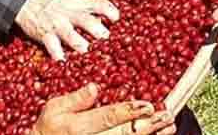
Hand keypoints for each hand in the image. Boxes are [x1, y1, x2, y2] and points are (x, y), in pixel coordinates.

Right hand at [16, 0, 119, 60]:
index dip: (109, 10)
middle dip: (98, 30)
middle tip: (107, 39)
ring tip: (88, 52)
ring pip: (71, 35)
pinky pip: (52, 46)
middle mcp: (68, 13)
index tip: (116, 18)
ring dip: (80, 44)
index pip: (97, 3)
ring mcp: (56, 24)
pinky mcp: (45, 35)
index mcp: (76, 2)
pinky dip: (58, 55)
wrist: (23, 1)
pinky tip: (63, 62)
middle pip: (86, 20)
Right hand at [30, 83, 174, 134]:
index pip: (108, 117)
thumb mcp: (54, 109)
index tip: (147, 105)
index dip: (128, 111)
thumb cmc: (49, 128)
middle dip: (148, 125)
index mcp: (78, 126)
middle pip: (124, 134)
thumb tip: (94, 87)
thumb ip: (75, 99)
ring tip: (169, 127)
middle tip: (166, 115)